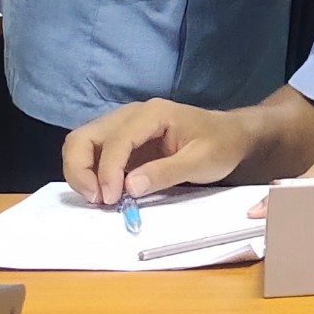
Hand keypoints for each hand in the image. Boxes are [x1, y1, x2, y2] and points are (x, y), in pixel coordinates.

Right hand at [64, 98, 255, 204]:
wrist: (233, 135)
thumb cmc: (221, 145)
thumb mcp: (201, 162)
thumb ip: (166, 172)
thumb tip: (128, 188)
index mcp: (151, 114)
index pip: (115, 140)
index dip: (108, 171)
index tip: (112, 199)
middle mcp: (130, 114)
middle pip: (84, 136)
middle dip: (80, 169)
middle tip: (96, 199)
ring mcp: (123, 126)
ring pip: (82, 143)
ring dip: (81, 172)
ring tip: (99, 198)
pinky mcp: (122, 141)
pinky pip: (94, 153)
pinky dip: (90, 173)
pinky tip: (104, 192)